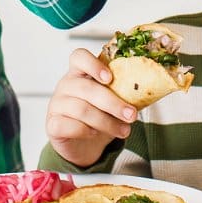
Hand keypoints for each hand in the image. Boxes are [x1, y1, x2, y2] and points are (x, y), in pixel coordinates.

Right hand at [45, 47, 137, 168]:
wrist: (83, 145)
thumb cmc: (99, 117)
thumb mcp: (111, 102)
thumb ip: (123, 92)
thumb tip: (149, 88)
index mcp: (79, 73)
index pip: (79, 57)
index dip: (93, 64)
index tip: (110, 78)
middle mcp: (65, 85)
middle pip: (86, 87)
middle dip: (113, 103)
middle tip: (131, 115)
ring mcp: (56, 104)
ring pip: (81, 109)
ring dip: (107, 122)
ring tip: (124, 131)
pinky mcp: (52, 125)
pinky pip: (69, 126)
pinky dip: (87, 131)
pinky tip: (96, 134)